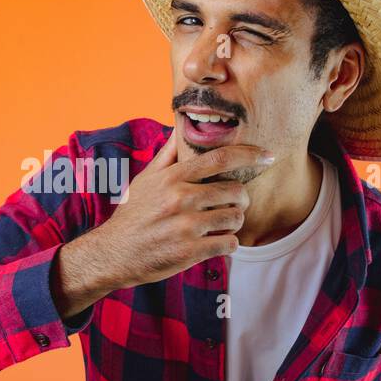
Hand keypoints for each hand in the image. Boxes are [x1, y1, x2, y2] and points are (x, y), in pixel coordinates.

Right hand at [52, 130, 273, 318]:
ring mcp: (186, 226)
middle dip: (240, 198)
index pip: (220, 158)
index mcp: (172, 178)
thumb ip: (167, 154)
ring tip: (220, 224)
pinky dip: (228, 243)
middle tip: (231, 204)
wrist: (113, 253)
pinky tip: (216, 242)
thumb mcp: (145, 179)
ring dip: (234, 222)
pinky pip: (230, 243)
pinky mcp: (190, 251)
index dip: (249, 154)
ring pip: (236, 217)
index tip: (267, 155)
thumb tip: (180, 127)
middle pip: (235, 190)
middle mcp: (181, 199)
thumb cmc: (133, 214)